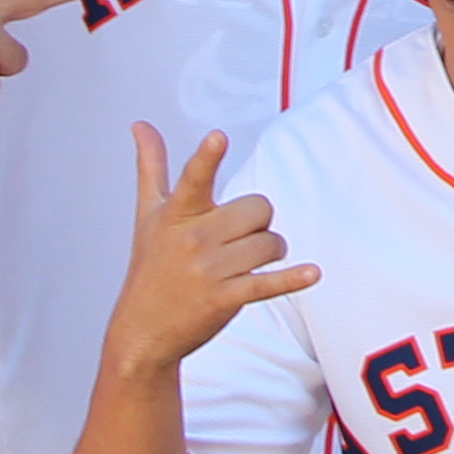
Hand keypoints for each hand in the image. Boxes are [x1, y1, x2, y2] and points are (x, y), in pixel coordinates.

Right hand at [100, 124, 318, 378]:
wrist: (143, 330)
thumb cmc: (151, 266)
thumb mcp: (148, 215)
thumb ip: (151, 166)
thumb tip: (140, 123)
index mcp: (176, 214)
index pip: (194, 178)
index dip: (207, 158)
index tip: (217, 137)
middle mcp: (193, 239)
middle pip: (258, 209)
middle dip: (258, 224)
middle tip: (237, 239)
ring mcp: (210, 270)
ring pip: (270, 244)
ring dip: (268, 254)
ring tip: (242, 265)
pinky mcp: (226, 298)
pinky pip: (268, 282)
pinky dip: (292, 278)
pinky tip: (313, 273)